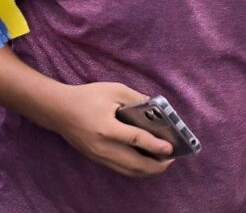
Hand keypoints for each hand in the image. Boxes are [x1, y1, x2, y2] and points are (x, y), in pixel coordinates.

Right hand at [53, 82, 173, 176]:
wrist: (57, 110)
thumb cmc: (86, 97)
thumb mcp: (114, 90)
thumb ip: (137, 98)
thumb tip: (157, 108)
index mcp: (106, 128)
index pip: (135, 140)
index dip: (155, 145)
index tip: (171, 149)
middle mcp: (102, 147)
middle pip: (133, 164)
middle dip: (156, 165)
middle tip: (172, 159)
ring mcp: (98, 155)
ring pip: (127, 170)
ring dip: (147, 170)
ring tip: (163, 163)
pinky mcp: (96, 158)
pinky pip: (119, 168)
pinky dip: (135, 169)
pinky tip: (147, 162)